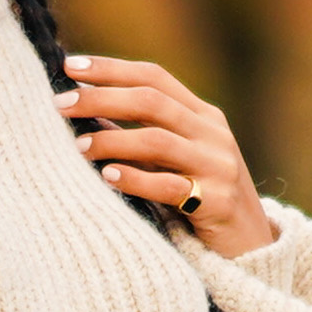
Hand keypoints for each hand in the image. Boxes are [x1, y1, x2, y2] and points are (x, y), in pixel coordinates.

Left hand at [61, 55, 276, 258]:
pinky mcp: (217, 201)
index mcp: (203, 116)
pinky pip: (169, 186)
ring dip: (112, 140)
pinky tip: (106, 177)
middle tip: (60, 103)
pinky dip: (135, 179)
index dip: (112, 68)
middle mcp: (213, 133)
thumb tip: (85, 112)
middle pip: (151, 102)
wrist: (251, 246)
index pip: (154, 77)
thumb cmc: (201, 199)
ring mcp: (218, 166)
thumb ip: (140, 136)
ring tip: (77, 145)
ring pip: (158, 141)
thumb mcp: (175, 161)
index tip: (69, 66)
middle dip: (101, 98)